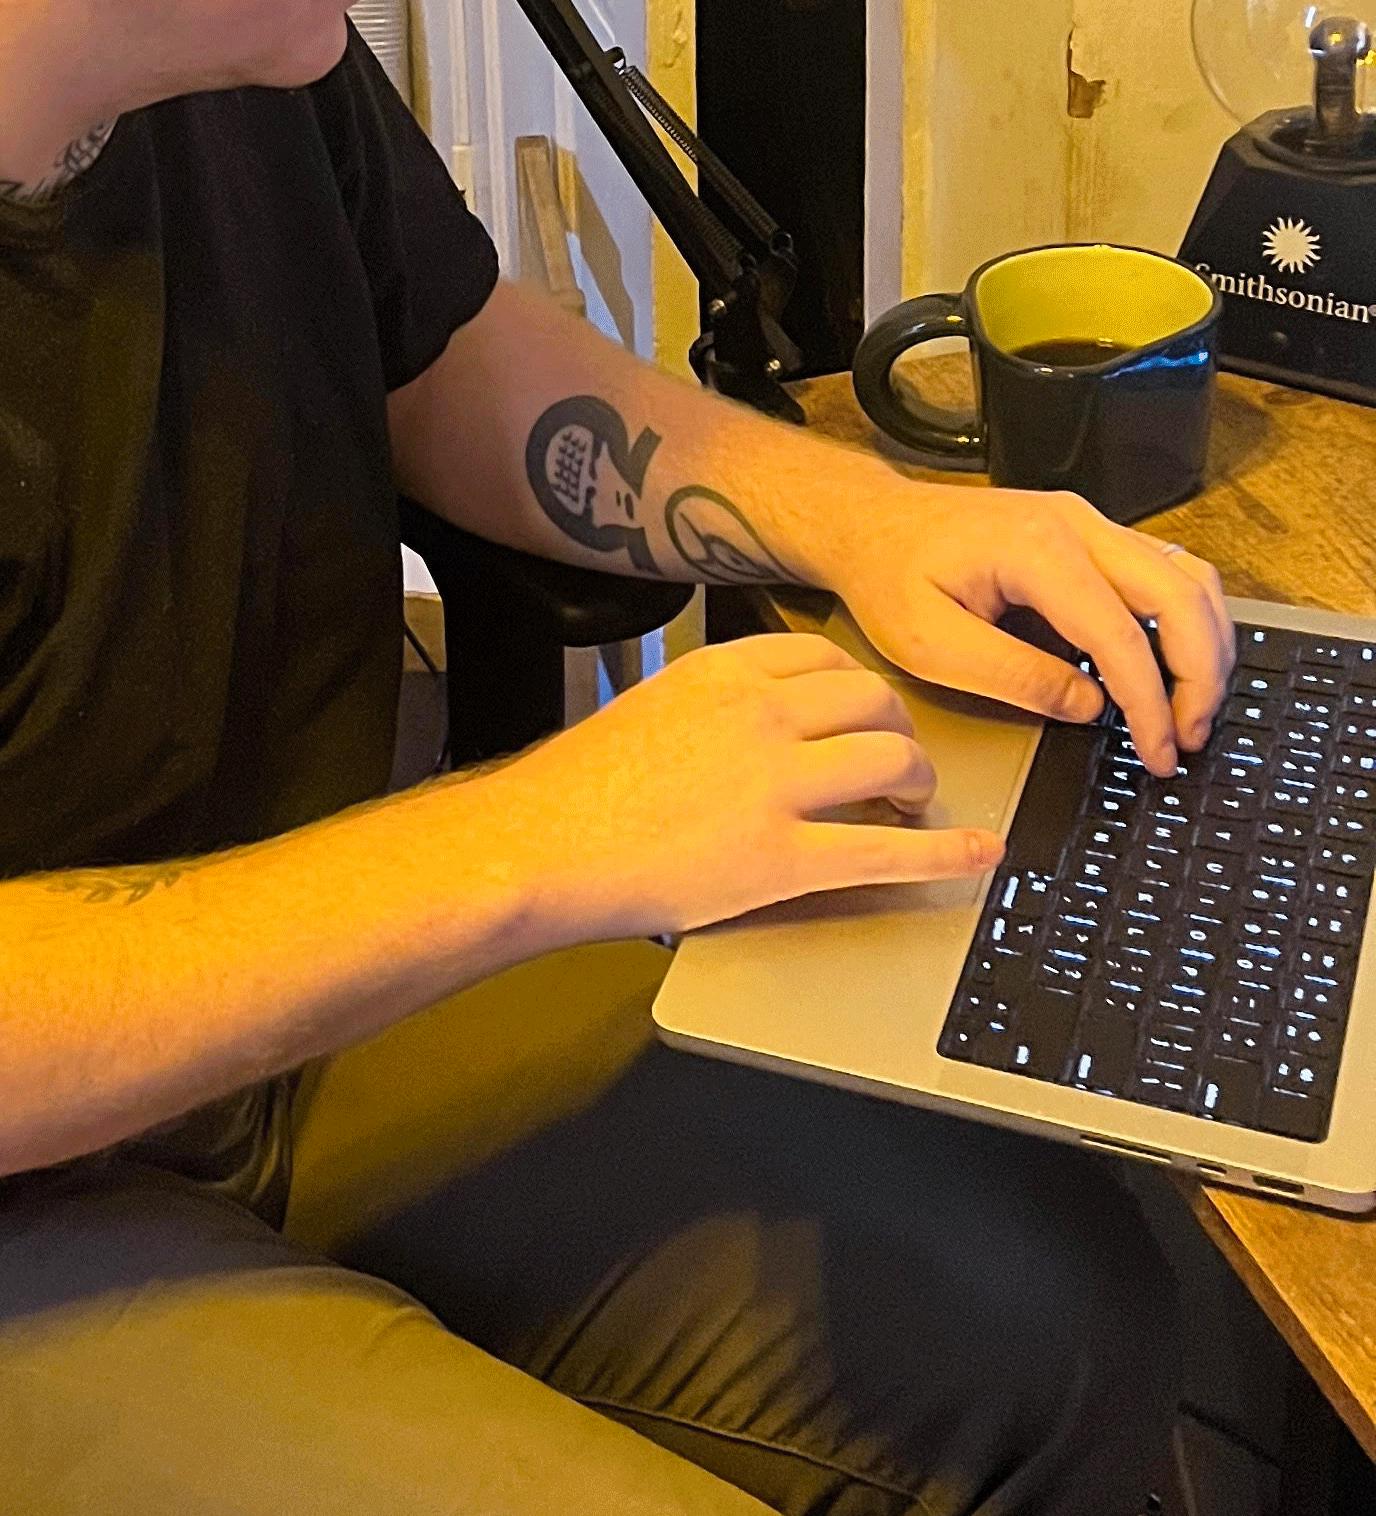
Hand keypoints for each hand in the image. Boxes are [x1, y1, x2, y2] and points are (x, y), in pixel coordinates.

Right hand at [499, 634, 997, 943]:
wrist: (538, 847)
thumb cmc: (576, 790)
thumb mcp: (645, 707)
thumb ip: (710, 704)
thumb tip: (761, 721)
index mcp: (722, 674)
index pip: (825, 657)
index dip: (859, 689)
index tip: (864, 712)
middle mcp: (758, 716)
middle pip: (875, 699)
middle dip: (898, 729)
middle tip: (895, 761)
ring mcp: (775, 786)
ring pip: (892, 759)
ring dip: (917, 782)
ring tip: (910, 803)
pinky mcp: (783, 858)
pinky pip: (889, 850)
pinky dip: (947, 854)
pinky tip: (977, 854)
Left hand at [820, 483, 1233, 773]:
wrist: (869, 522)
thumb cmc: (888, 574)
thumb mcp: (927, 642)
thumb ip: (1012, 676)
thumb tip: (1090, 706)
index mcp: (1034, 548)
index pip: (1119, 633)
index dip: (1149, 702)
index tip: (1157, 752)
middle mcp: (1075, 525)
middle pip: (1179, 596)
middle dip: (1200, 675)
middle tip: (1188, 737)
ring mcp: (1088, 524)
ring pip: (1187, 578)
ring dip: (1205, 647)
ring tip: (1191, 710)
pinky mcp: (1091, 536)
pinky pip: (1165, 572)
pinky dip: (1185, 622)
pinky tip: (1174, 667)